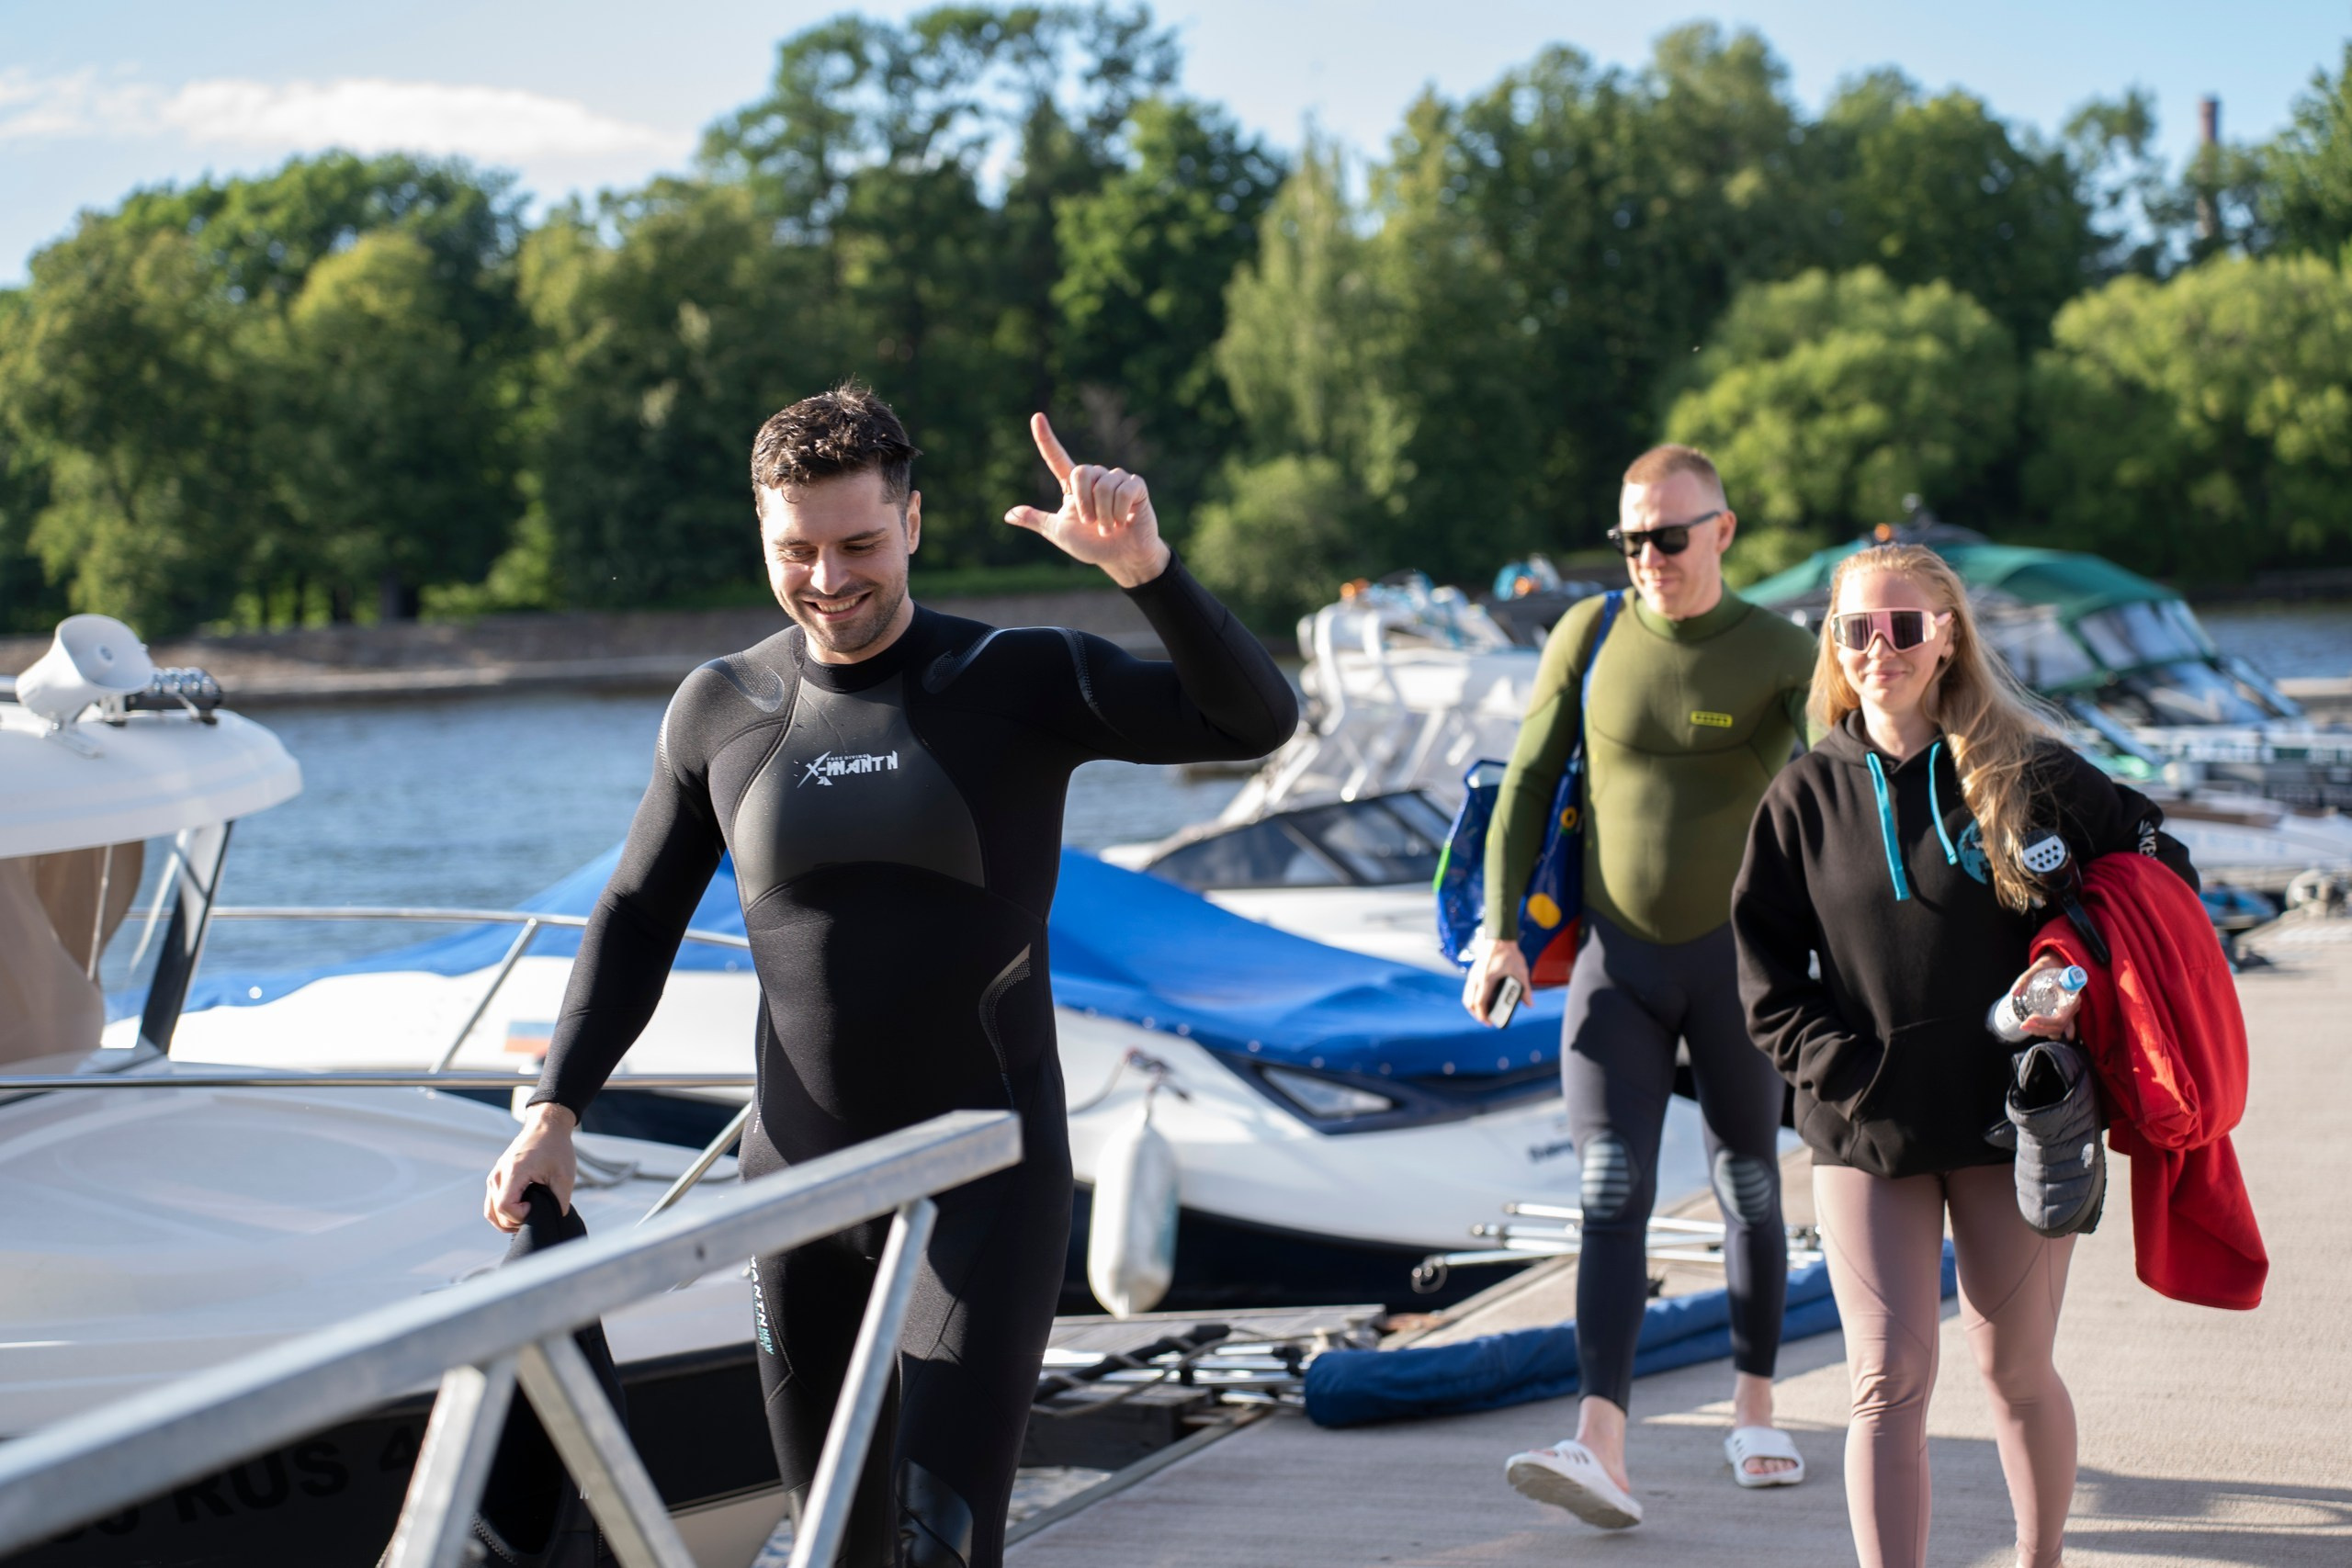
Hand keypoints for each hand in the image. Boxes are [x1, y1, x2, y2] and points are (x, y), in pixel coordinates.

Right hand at [485, 1102, 578, 1232]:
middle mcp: (499, 1175)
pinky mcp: (496, 1178)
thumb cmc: (556, 1148)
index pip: (505, 1207)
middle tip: (536, 1213)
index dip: (521, 1216)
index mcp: (514, 1171)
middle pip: (496, 1213)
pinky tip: (521, 1212)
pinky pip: (492, 1204)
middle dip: (516, 1221)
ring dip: (508, 1220)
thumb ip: (560, 1200)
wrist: (545, 1127)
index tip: (537, 1207)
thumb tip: (555, 1219)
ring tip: (529, 1215)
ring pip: (491, 1211)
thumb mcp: (565, 1175)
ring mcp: (495, 1176)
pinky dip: (503, 1214)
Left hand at [1003, 413, 1171, 587]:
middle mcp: (1094, 477)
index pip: (1056, 458)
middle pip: (1081, 472)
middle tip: (1091, 523)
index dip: (1046, 439)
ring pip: (1103, 486)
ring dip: (1104, 515)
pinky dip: (1120, 511)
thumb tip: (1008, 515)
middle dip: (1084, 504)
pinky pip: (1123, 490)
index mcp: (1073, 486)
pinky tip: (1123, 521)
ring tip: (1109, 528)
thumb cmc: (1092, 545)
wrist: (1122, 557)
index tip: (1036, 417)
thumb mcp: (1059, 533)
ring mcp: (1116, 479)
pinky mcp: (1136, 485)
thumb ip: (1037, 520)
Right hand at [1462, 937, 1532, 1026]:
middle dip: (1476, 1014)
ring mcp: (1473, 975)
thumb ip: (1524, 989)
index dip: (1482, 1015)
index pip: (1479, 1002)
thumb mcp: (1520, 972)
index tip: (1489, 1022)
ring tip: (1485, 1013)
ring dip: (1473, 1007)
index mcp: (1486, 979)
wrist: (1499, 938)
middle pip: (1469, 1002)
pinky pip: (1469, 990)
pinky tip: (1484, 1001)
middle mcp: (1476, 978)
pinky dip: (1473, 998)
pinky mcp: (1473, 973)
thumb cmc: (1509, 954)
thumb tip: (1529, 1004)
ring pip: (1467, 996)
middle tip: (1487, 1020)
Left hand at [2010, 957, 2080, 1039]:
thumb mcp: (2036, 969)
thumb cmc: (2048, 966)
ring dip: (2042, 1032)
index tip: (2030, 1019)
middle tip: (2023, 1024)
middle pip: (2059, 1026)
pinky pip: (2059, 1028)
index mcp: (2071, 996)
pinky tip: (2035, 1029)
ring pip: (2058, 1030)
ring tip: (2025, 1026)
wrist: (2056, 964)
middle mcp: (2073, 1006)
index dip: (2045, 1022)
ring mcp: (2070, 1011)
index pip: (2061, 1018)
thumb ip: (2024, 980)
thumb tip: (2013, 993)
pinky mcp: (2064, 1013)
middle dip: (2040, 1029)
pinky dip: (2048, 1031)